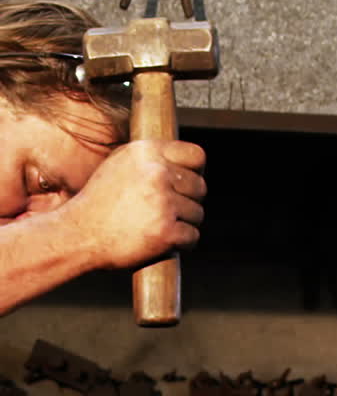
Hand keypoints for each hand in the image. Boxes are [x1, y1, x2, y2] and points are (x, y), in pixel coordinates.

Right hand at [62, 139, 206, 269]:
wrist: (78, 234)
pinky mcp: (166, 231)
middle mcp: (157, 173)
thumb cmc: (98, 203)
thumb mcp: (119, 166)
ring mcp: (163, 202)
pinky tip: (166, 243)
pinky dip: (183, 243)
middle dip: (189, 202)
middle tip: (169, 213)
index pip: (196, 156)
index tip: (187, 185)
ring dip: (185, 224)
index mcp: (147, 152)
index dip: (196, 172)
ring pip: (197, 214)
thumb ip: (150, 161)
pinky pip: (192, 236)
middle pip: (200, 187)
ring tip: (160, 228)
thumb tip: (182, 164)